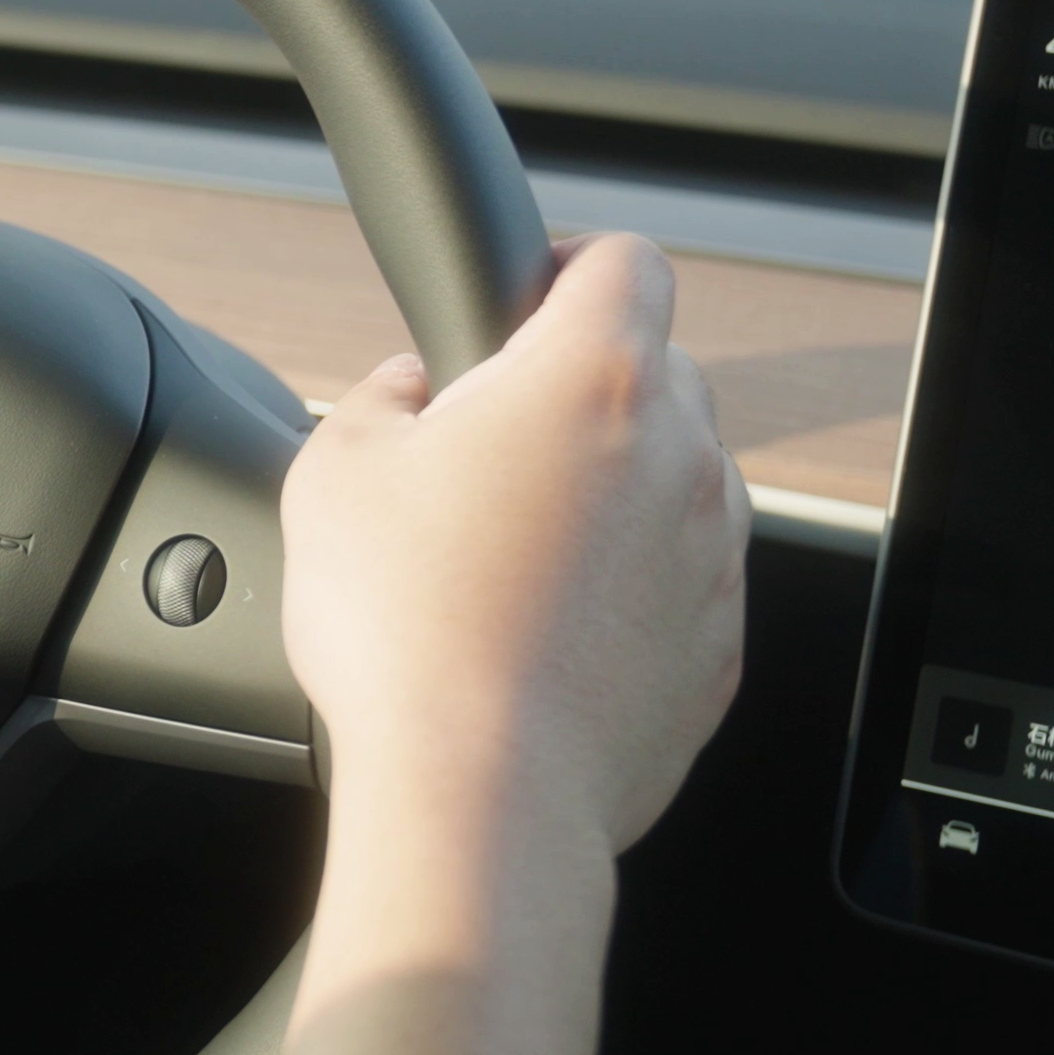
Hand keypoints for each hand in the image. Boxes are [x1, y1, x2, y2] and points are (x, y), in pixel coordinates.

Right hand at [278, 233, 748, 857]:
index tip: (521, 307)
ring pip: (674, 480)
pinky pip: (680, 581)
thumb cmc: (407, 631)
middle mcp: (680, 453)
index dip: (567, 266)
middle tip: (487, 450)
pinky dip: (627, 589)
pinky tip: (542, 631)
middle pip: (654, 371)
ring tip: (509, 558)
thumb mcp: (333, 471)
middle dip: (578, 392)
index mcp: (591, 378)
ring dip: (608, 494)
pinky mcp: (720, 646)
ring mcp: (714, 554)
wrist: (479, 794)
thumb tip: (405, 392)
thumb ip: (377, 399)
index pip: (625, 260)